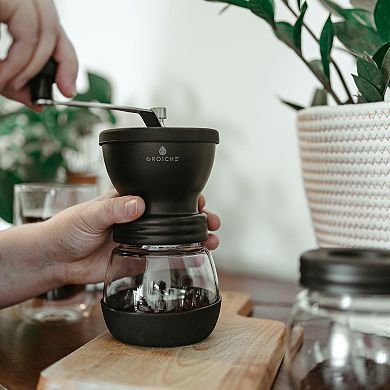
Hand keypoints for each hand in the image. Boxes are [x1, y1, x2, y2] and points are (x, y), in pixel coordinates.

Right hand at [0, 0, 77, 106]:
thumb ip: (15, 77)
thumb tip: (36, 103)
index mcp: (19, 7)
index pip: (54, 31)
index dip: (67, 63)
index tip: (69, 91)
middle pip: (54, 30)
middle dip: (55, 69)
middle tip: (41, 98)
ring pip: (46, 32)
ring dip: (31, 70)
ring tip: (11, 85)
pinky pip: (28, 35)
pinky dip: (19, 63)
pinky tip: (4, 77)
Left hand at [44, 191, 220, 285]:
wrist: (58, 259)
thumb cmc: (68, 228)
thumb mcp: (90, 214)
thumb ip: (114, 208)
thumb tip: (138, 204)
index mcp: (129, 200)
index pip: (162, 194)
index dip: (182, 195)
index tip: (199, 199)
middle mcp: (139, 219)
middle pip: (174, 216)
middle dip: (196, 217)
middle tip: (211, 221)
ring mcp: (140, 238)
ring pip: (173, 236)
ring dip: (193, 237)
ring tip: (211, 240)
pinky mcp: (137, 258)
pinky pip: (162, 256)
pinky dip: (179, 256)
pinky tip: (194, 256)